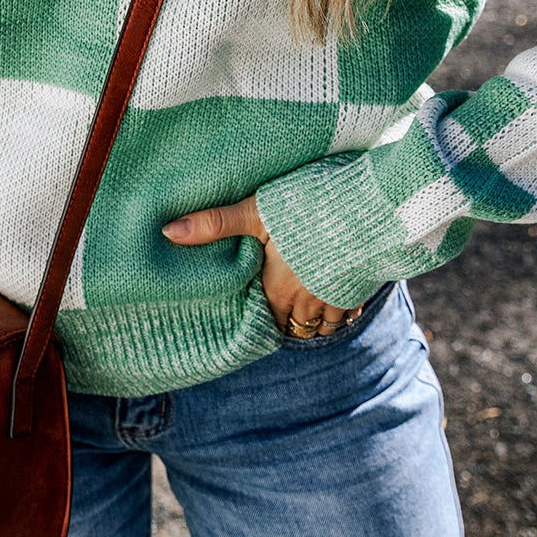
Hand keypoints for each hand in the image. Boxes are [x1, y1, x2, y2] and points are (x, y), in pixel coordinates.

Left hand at [162, 195, 361, 337]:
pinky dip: (343, 312)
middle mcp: (305, 301)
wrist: (368, 208)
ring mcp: (336, 298)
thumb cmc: (307, 209)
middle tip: (279, 317)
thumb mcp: (254, 212)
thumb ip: (214, 224)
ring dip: (315, 322)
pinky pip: (350, 313)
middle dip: (287, 323)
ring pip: (323, 326)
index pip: (264, 319)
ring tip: (306, 313)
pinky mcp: (362, 288)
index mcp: (276, 289)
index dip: (259, 318)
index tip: (254, 314)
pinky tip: (340, 301)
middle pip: (293, 327)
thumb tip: (167, 233)